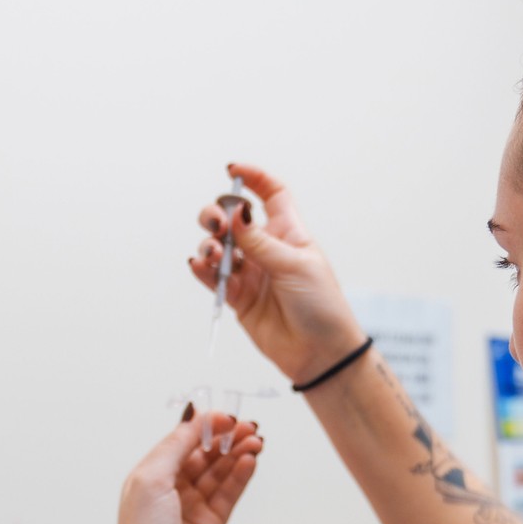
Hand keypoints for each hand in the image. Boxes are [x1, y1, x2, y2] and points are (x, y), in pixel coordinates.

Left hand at [108, 410, 264, 523]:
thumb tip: (195, 419)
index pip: (181, 441)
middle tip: (247, 428)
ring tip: (255, 442)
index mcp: (150, 477)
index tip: (226, 417)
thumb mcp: (151, 480)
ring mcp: (192, 508)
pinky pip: (229, 493)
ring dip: (237, 454)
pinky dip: (240, 475)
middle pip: (204, 455)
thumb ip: (175, 446)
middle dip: (226, 439)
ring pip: (219, 472)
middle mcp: (170, 490)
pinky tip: (250, 461)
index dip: (204, 427)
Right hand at [193, 163, 365, 382]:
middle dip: (217, 214)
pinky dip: (203, 269)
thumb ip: (260, 241)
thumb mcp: (294, 266)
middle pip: (233, 218)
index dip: (253, 179)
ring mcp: (251, 273)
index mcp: (288, 232)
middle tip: (217, 225)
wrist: (320, 352)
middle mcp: (267, 249)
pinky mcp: (239, 297)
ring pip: (219, 247)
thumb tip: (236, 212)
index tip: (232, 170)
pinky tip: (201, 266)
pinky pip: (213, 277)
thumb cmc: (321, 306)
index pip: (271, 194)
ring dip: (209, 244)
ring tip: (214, 255)